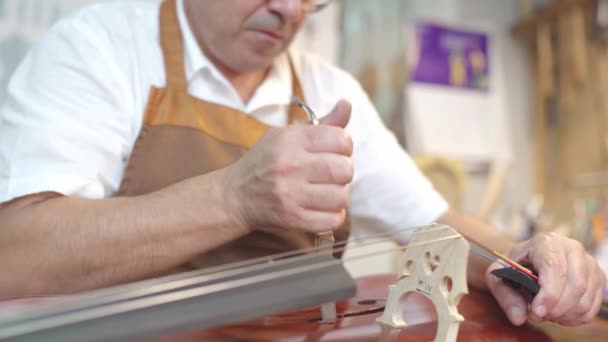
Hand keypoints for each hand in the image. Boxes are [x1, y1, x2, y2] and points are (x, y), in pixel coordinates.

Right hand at [223, 100, 353, 232]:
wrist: (235, 195)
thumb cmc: (267, 162)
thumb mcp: (288, 135)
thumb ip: (322, 124)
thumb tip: (347, 104)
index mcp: (290, 139)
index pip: (341, 139)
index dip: (344, 146)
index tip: (335, 152)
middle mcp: (290, 165)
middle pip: (344, 169)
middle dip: (344, 172)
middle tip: (332, 174)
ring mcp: (290, 194)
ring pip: (341, 196)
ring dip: (338, 195)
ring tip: (326, 192)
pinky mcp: (292, 218)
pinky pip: (333, 220)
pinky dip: (332, 215)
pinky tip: (321, 208)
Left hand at [485, 232, 605, 325]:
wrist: (525, 260)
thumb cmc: (512, 267)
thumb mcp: (499, 277)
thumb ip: (506, 296)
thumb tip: (518, 317)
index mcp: (546, 242)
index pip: (555, 267)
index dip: (549, 294)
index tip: (536, 312)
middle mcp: (571, 248)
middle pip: (576, 284)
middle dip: (557, 308)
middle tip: (538, 315)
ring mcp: (588, 263)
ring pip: (586, 297)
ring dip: (565, 314)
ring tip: (546, 313)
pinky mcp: (597, 277)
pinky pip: (593, 305)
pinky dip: (576, 317)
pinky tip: (559, 315)